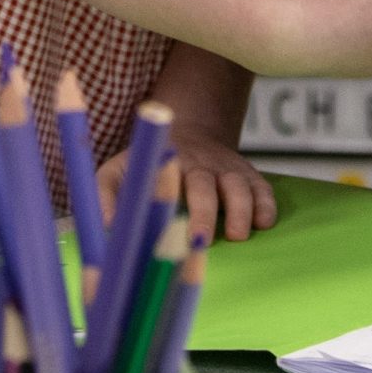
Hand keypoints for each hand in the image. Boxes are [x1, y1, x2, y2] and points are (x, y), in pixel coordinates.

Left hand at [95, 124, 277, 242]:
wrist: (189, 131)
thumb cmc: (148, 165)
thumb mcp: (118, 171)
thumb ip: (105, 195)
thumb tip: (106, 225)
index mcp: (165, 164)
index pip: (166, 180)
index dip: (165, 199)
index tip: (157, 222)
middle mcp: (198, 163)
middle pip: (204, 185)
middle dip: (204, 212)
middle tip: (200, 241)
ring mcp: (225, 168)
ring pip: (238, 183)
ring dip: (240, 208)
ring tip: (238, 235)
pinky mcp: (245, 174)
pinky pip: (261, 185)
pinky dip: (266, 202)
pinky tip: (264, 223)